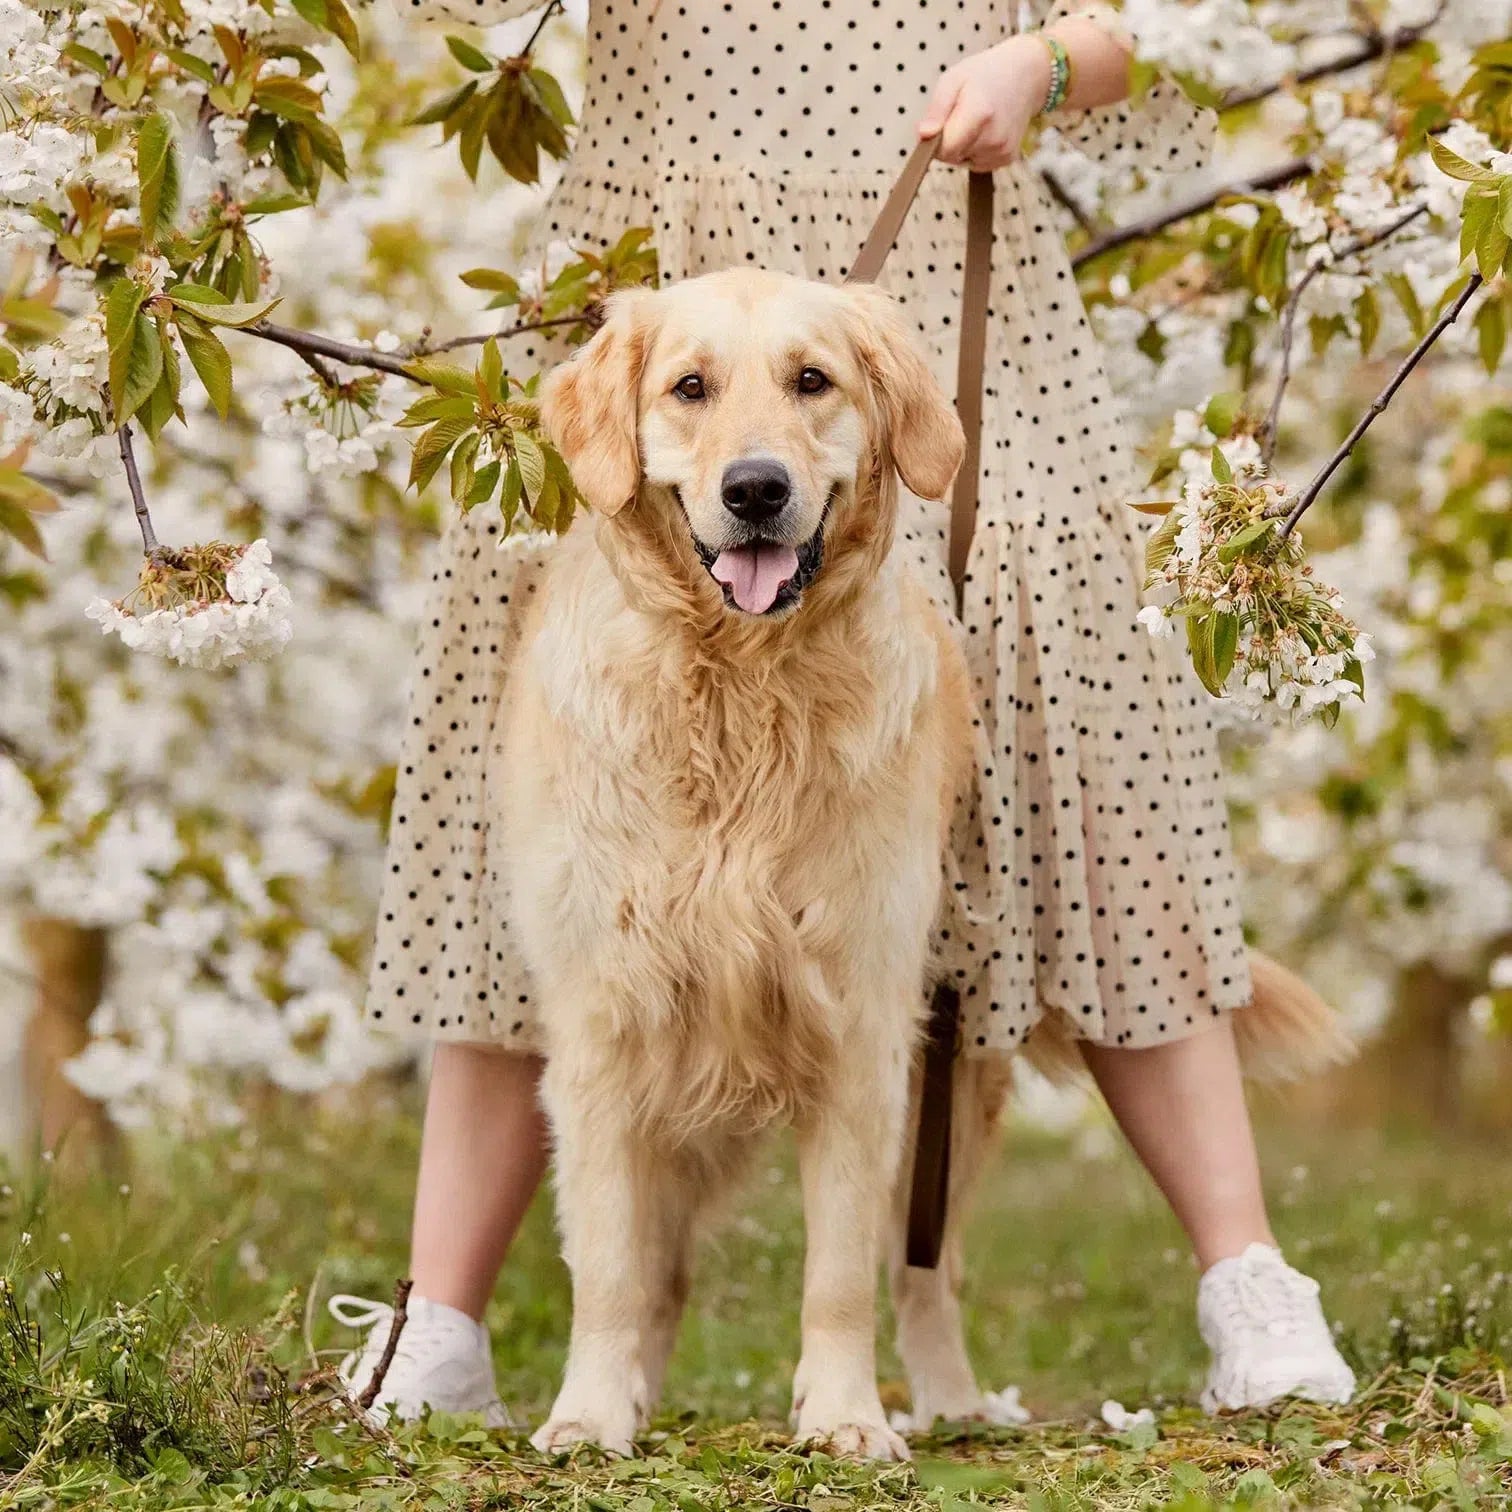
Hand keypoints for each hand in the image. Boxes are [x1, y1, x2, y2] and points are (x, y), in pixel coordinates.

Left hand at [918, 36, 1052, 172]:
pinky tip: (986, 130)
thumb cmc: (985, 74)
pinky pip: (977, 163)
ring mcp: (1002, 150)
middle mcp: (994, 137)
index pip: (944, 149)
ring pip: (963, 161)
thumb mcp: (953, 80)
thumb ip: (936, 110)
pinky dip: (975, 150)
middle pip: (952, 157)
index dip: (935, 140)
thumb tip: (923, 135)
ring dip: (962, 146)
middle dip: (949, 140)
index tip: (940, 123)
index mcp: (979, 114)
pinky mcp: (1007, 158)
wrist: (1026, 75)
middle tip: (962, 114)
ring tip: (977, 119)